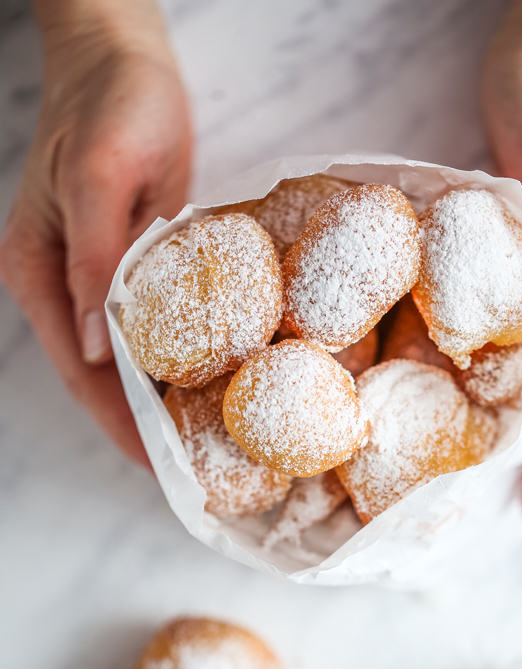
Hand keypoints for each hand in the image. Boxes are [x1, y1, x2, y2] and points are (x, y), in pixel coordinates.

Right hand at [0, 5, 190, 464]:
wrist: (123, 58)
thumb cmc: (112, 104)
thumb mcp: (102, 174)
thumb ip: (95, 261)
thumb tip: (99, 350)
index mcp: (38, 272)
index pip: (80, 371)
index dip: (117, 422)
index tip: (157, 466)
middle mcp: (58, 285)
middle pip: (97, 377)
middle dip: (137, 426)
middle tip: (186, 471)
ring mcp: (90, 279)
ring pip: (121, 360)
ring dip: (153, 402)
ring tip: (196, 443)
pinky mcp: (124, 265)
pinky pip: (145, 329)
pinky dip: (168, 362)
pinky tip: (198, 386)